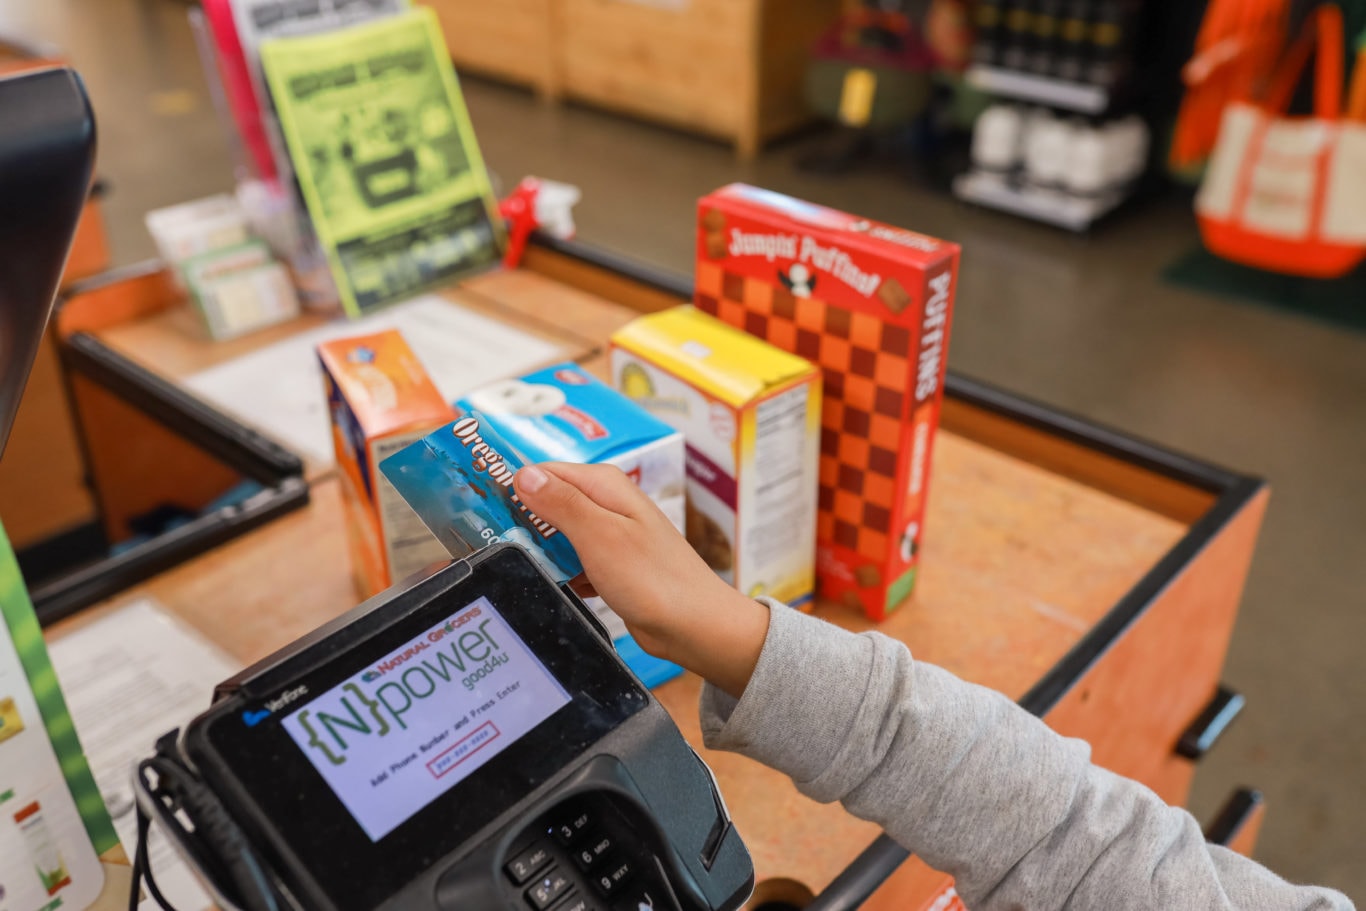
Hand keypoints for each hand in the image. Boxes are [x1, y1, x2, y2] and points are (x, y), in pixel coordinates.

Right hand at [514, 462, 769, 697]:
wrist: (694, 626)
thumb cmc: (654, 579)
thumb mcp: (599, 536)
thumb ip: (561, 504)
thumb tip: (522, 474)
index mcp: (604, 485)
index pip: (541, 471)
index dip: (508, 485)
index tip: (474, 503)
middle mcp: (606, 503)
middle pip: (546, 501)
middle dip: (519, 520)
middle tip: (489, 541)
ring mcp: (609, 534)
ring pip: (556, 534)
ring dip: (539, 550)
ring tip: (520, 565)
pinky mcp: (609, 564)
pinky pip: (571, 560)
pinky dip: (560, 571)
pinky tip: (556, 585)